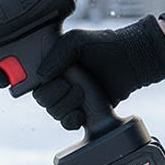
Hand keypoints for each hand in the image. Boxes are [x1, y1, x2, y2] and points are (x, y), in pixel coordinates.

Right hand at [32, 15, 164, 129]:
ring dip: (68, 105)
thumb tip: (42, 76)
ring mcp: (70, 99)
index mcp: (52, 68)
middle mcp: (58, 84)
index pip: (34, 84)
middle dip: (58, 95)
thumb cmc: (104, 45)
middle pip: (43, 101)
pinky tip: (81, 112)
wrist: (131, 60)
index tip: (58, 80)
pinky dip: (71, 120)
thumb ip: (55, 55)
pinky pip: (67, 124)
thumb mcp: (76, 40)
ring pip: (54, 112)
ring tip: (84, 94)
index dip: (43, 86)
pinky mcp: (83, 112)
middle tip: (77, 86)